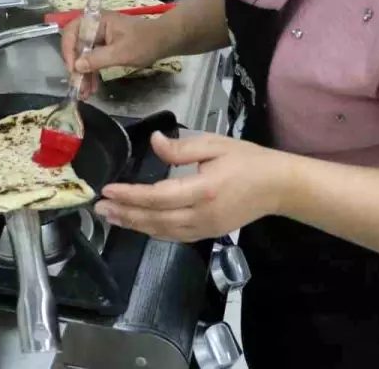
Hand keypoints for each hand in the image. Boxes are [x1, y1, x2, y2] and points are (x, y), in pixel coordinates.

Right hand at [60, 11, 168, 97]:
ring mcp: (100, 36)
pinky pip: (93, 59)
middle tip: (77, 86)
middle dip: (76, 67)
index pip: (72, 32)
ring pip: (83, 55)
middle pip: (76, 45)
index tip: (72, 69)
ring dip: (83, 73)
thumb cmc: (144, 43)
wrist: (164, 41)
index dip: (68, 50)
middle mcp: (95, 26)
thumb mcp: (121, 53)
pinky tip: (91, 87)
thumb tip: (76, 66)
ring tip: (84, 93)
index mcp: (97, 20)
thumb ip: (97, 59)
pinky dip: (92, 72)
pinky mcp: (105, 46)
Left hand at [95, 132, 297, 241]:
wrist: (279, 186)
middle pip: (155, 219)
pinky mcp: (208, 234)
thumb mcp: (215, 144)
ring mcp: (205, 228)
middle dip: (125, 214)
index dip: (131, 195)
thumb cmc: (247, 160)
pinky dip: (153, 231)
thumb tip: (154, 141)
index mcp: (203, 190)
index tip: (108, 190)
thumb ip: (182, 147)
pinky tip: (138, 224)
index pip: (158, 196)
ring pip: (162, 232)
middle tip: (99, 208)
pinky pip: (174, 236)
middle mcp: (201, 214)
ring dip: (134, 225)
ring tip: (112, 217)